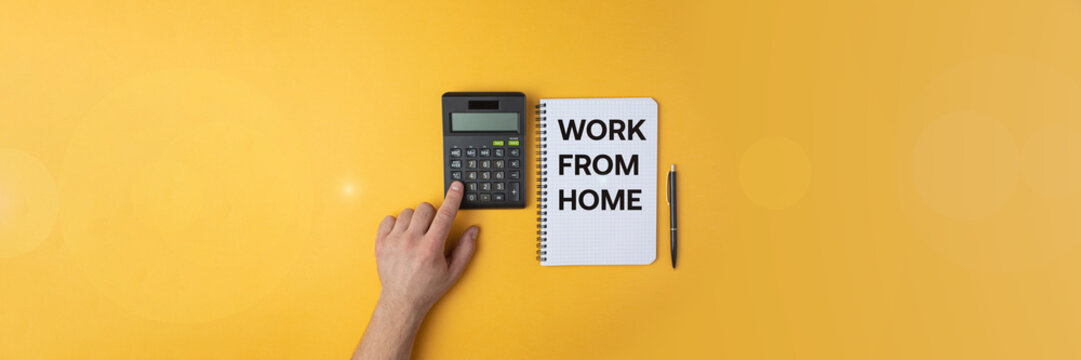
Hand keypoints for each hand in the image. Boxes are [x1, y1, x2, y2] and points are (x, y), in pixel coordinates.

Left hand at [373, 181, 477, 314]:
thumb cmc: (427, 288)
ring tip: (416, 235)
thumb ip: (466, 249)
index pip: (445, 214)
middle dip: (432, 214)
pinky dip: (397, 224)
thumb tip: (473, 230)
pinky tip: (402, 235)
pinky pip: (389, 219)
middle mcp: (411, 242)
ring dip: (415, 220)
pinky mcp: (381, 243)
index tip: (456, 186)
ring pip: (407, 212)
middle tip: (432, 228)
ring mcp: (394, 241)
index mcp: (431, 248)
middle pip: (425, 208)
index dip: (453, 197)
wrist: (401, 301)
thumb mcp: (453, 272)